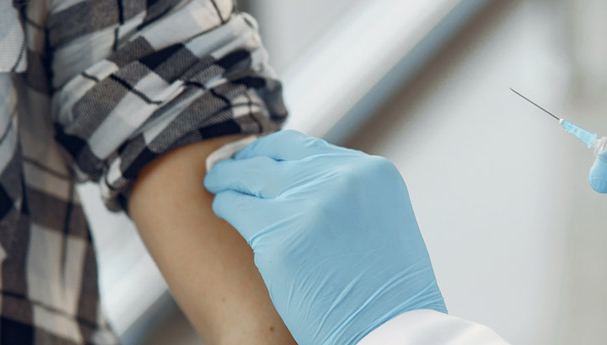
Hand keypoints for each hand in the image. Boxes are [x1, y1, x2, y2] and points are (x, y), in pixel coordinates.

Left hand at [203, 130, 445, 344]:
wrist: (389, 331)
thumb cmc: (386, 292)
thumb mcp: (382, 222)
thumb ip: (348, 194)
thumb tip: (300, 179)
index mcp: (372, 173)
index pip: (305, 147)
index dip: (274, 151)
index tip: (257, 158)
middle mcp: (342, 180)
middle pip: (273, 157)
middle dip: (246, 161)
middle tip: (227, 168)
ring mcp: (309, 207)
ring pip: (249, 177)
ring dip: (229, 180)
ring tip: (217, 184)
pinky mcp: (279, 240)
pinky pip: (236, 208)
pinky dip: (225, 206)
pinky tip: (223, 209)